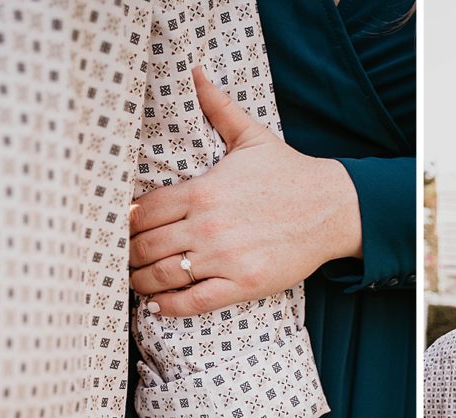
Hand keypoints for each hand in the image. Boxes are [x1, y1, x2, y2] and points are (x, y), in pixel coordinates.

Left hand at [129, 66, 361, 315]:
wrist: (332, 208)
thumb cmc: (290, 174)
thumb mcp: (252, 137)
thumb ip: (218, 108)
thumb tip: (196, 72)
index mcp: (202, 190)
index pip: (143, 211)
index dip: (126, 223)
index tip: (124, 230)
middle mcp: (207, 225)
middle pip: (145, 246)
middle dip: (128, 255)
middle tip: (125, 260)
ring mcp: (224, 257)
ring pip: (162, 276)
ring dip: (142, 283)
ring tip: (137, 283)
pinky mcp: (242, 283)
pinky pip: (193, 301)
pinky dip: (170, 306)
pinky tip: (159, 305)